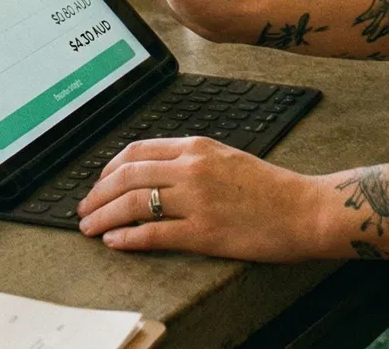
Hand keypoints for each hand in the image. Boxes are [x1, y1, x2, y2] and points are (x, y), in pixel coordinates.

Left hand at [77, 136, 335, 259]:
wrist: (305, 209)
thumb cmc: (271, 188)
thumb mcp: (227, 158)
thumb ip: (192, 161)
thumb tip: (155, 173)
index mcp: (197, 147)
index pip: (137, 150)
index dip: (107, 168)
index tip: (97, 182)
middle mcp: (193, 168)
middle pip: (127, 175)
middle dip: (96, 194)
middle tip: (83, 209)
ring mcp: (197, 200)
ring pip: (134, 202)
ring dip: (103, 216)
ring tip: (89, 228)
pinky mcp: (204, 232)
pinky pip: (153, 233)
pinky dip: (127, 237)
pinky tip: (114, 241)